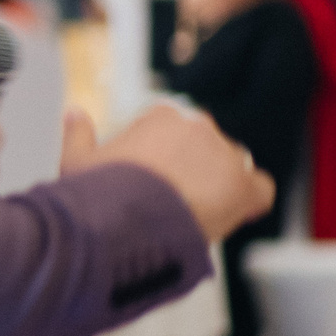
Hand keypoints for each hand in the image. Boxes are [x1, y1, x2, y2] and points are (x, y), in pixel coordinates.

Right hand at [73, 104, 274, 243]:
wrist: (125, 222)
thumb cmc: (100, 192)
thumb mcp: (77, 160)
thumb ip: (78, 133)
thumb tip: (75, 113)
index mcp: (161, 118)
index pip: (171, 125)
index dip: (162, 151)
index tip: (151, 173)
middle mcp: (197, 128)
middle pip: (203, 145)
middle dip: (192, 166)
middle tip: (171, 196)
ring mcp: (224, 156)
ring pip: (231, 165)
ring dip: (219, 182)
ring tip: (197, 210)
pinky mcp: (243, 186)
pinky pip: (260, 188)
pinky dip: (251, 199)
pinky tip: (235, 213)